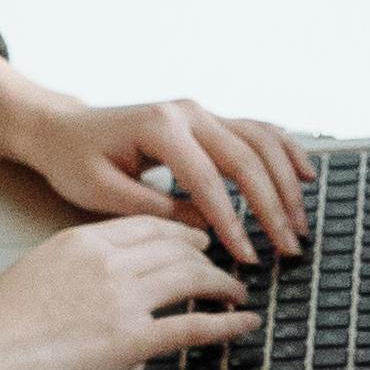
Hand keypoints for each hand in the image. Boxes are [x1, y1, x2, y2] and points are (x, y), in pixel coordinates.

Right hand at [0, 213, 253, 369]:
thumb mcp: (38, 271)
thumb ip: (78, 265)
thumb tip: (104, 275)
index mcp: (82, 240)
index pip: (151, 225)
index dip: (184, 233)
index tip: (198, 241)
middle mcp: (106, 261)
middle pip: (179, 245)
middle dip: (209, 256)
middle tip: (223, 268)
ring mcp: (119, 299)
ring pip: (193, 277)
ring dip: (223, 284)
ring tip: (237, 292)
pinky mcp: (126, 340)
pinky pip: (192, 325)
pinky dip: (227, 323)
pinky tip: (243, 322)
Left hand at [5, 83, 314, 264]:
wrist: (63, 129)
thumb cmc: (75, 160)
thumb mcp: (101, 192)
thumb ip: (153, 211)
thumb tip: (203, 229)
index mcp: (160, 128)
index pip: (207, 181)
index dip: (231, 222)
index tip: (246, 257)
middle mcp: (188, 113)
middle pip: (246, 158)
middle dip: (273, 206)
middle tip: (287, 247)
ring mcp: (201, 113)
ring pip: (262, 140)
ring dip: (288, 181)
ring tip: (300, 221)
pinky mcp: (207, 120)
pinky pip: (258, 130)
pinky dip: (286, 150)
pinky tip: (306, 174)